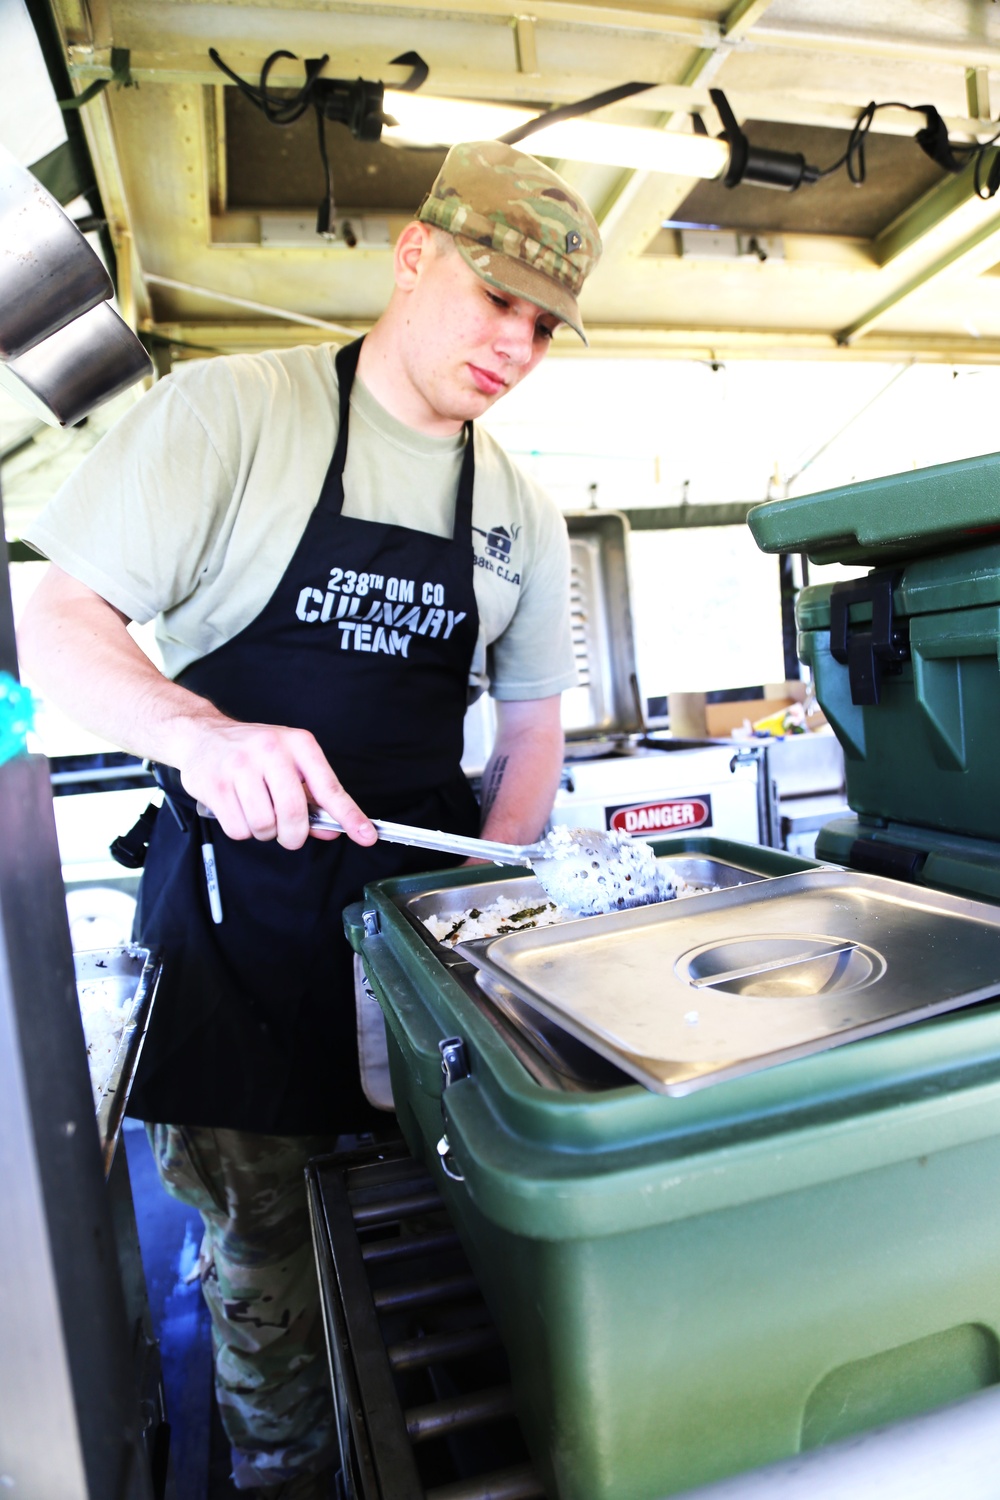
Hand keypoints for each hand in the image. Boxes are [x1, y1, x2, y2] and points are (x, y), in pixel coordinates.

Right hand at [177, 719, 377, 850]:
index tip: (367, 836)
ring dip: (264, 831)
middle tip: (287, 832)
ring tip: (256, 811)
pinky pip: (239, 829)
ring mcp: (240, 766)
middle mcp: (270, 750)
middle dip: (293, 835)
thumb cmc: (251, 752)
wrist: (200, 734)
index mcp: (298, 744)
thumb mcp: (288, 764)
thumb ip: (313, 799)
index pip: (329, 788)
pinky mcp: (216, 785)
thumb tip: (333, 829)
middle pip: (294, 814)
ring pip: (265, 825)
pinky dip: (242, 830)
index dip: (350, 816)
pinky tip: (237, 810)